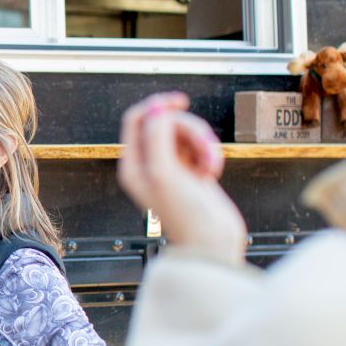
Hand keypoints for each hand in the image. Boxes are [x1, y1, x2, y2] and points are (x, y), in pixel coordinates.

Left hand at [118, 92, 246, 262]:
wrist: (214, 243)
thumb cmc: (187, 216)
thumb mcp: (165, 172)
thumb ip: (157, 136)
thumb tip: (156, 109)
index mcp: (132, 165)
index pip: (136, 119)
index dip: (156, 106)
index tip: (180, 101)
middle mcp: (148, 165)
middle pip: (166, 123)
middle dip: (190, 130)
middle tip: (204, 147)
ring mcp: (170, 168)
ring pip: (186, 134)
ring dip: (203, 144)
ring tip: (211, 165)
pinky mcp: (192, 172)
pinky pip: (200, 147)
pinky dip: (209, 154)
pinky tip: (212, 171)